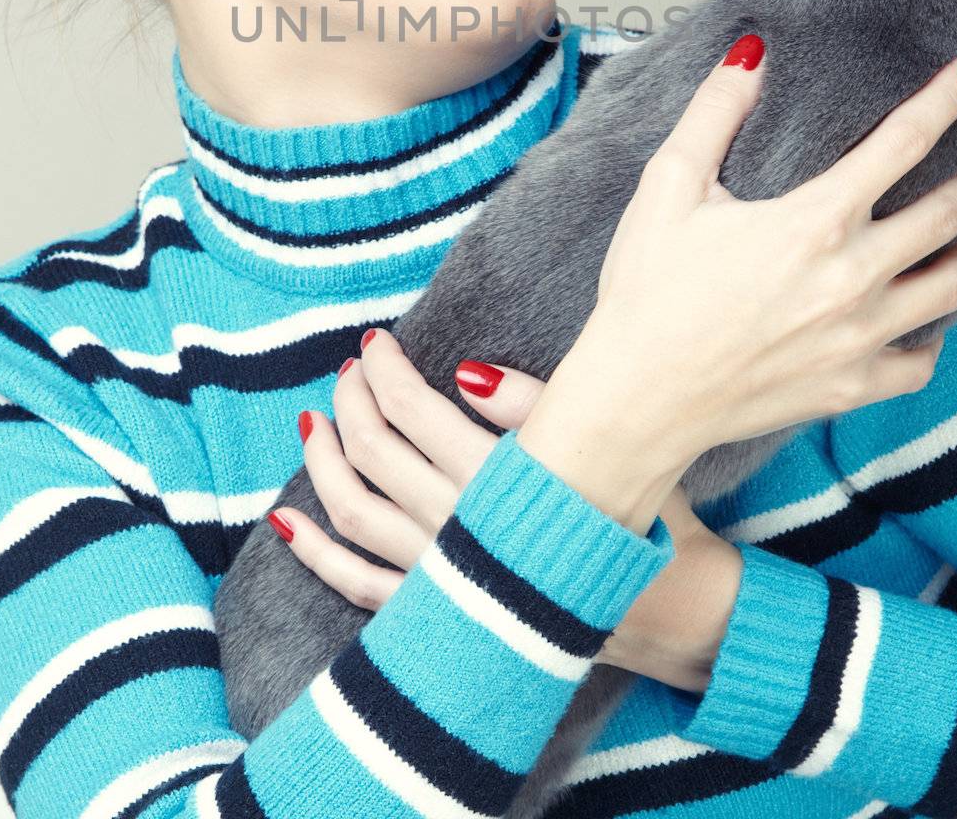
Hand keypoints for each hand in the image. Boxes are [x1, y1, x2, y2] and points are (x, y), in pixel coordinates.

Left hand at [267, 332, 740, 686]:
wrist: (670, 613)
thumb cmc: (641, 516)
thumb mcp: (604, 446)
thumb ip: (533, 405)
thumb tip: (461, 371)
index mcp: (500, 481)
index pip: (415, 410)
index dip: (386, 370)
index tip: (375, 340)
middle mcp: (459, 530)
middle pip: (375, 452)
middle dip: (353, 400)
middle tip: (351, 368)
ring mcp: (441, 579)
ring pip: (355, 512)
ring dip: (323, 461)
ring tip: (312, 420)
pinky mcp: (439, 616)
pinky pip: (359, 586)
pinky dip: (318, 554)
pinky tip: (286, 522)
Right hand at [518, 42, 956, 531]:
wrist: (638, 397)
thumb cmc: (647, 291)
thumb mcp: (669, 186)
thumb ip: (715, 112)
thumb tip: (753, 55)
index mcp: (814, 222)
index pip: (903, 143)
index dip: (943, 101)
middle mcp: (853, 280)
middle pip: (949, 215)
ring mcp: (860, 339)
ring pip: (951, 287)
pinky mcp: (852, 388)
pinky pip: (922, 360)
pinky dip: (934, 333)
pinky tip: (925, 316)